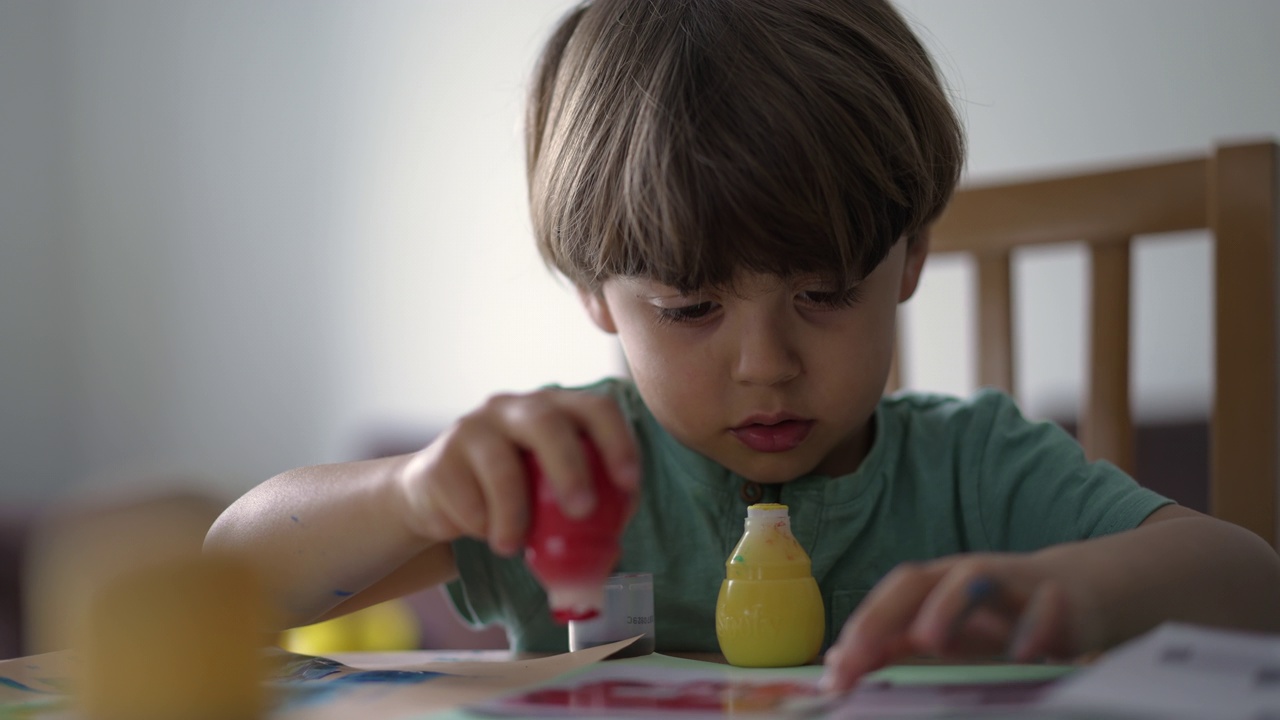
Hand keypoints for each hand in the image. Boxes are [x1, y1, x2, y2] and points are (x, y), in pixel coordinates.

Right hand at [393, 389, 639, 557]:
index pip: (595, 409)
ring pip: (501, 465)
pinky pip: (467, 498)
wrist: (439, 499)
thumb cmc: (514, 494)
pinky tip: (483, 532)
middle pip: (547, 423)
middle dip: (570, 468)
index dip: (617, 441)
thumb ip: (589, 508)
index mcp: (555, 410)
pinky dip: (482, 525)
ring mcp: (473, 428)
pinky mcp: (439, 459)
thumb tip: (615, 543)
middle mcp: (514, 408)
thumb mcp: (554, 495)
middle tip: (582, 511)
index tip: (629, 483)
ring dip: (515, 514)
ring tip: (514, 545)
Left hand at [821, 553, 1084, 691]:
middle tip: (860, 653)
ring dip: (948, 604)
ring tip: (929, 640)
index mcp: (936, 584)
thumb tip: (838, 661)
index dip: (861, 629)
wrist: (1078, 592)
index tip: (836, 673)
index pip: (889, 598)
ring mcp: (1011, 582)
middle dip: (885, 613)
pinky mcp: (1058, 597)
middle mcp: (966, 575)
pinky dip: (1034, 626)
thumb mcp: (946, 630)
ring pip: (976, 578)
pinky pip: (1047, 607)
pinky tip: (1024, 654)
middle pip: (918, 580)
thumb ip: (894, 645)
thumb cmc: (1000, 615)